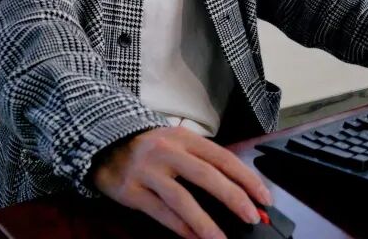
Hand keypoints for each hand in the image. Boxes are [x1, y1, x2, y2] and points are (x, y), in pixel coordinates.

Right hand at [90, 126, 272, 238]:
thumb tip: (237, 190)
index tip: (264, 197)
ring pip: (182, 199)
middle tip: (252, 217)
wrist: (104, 144)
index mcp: (184, 138)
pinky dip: (181, 228)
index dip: (246, 178)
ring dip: (205, 223)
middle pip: (206, 175)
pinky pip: (160, 213)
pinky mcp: (131, 191)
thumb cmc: (150, 147)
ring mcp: (147, 171)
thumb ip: (202, 161)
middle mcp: (167, 152)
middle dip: (233, 198)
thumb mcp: (177, 143)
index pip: (222, 157)